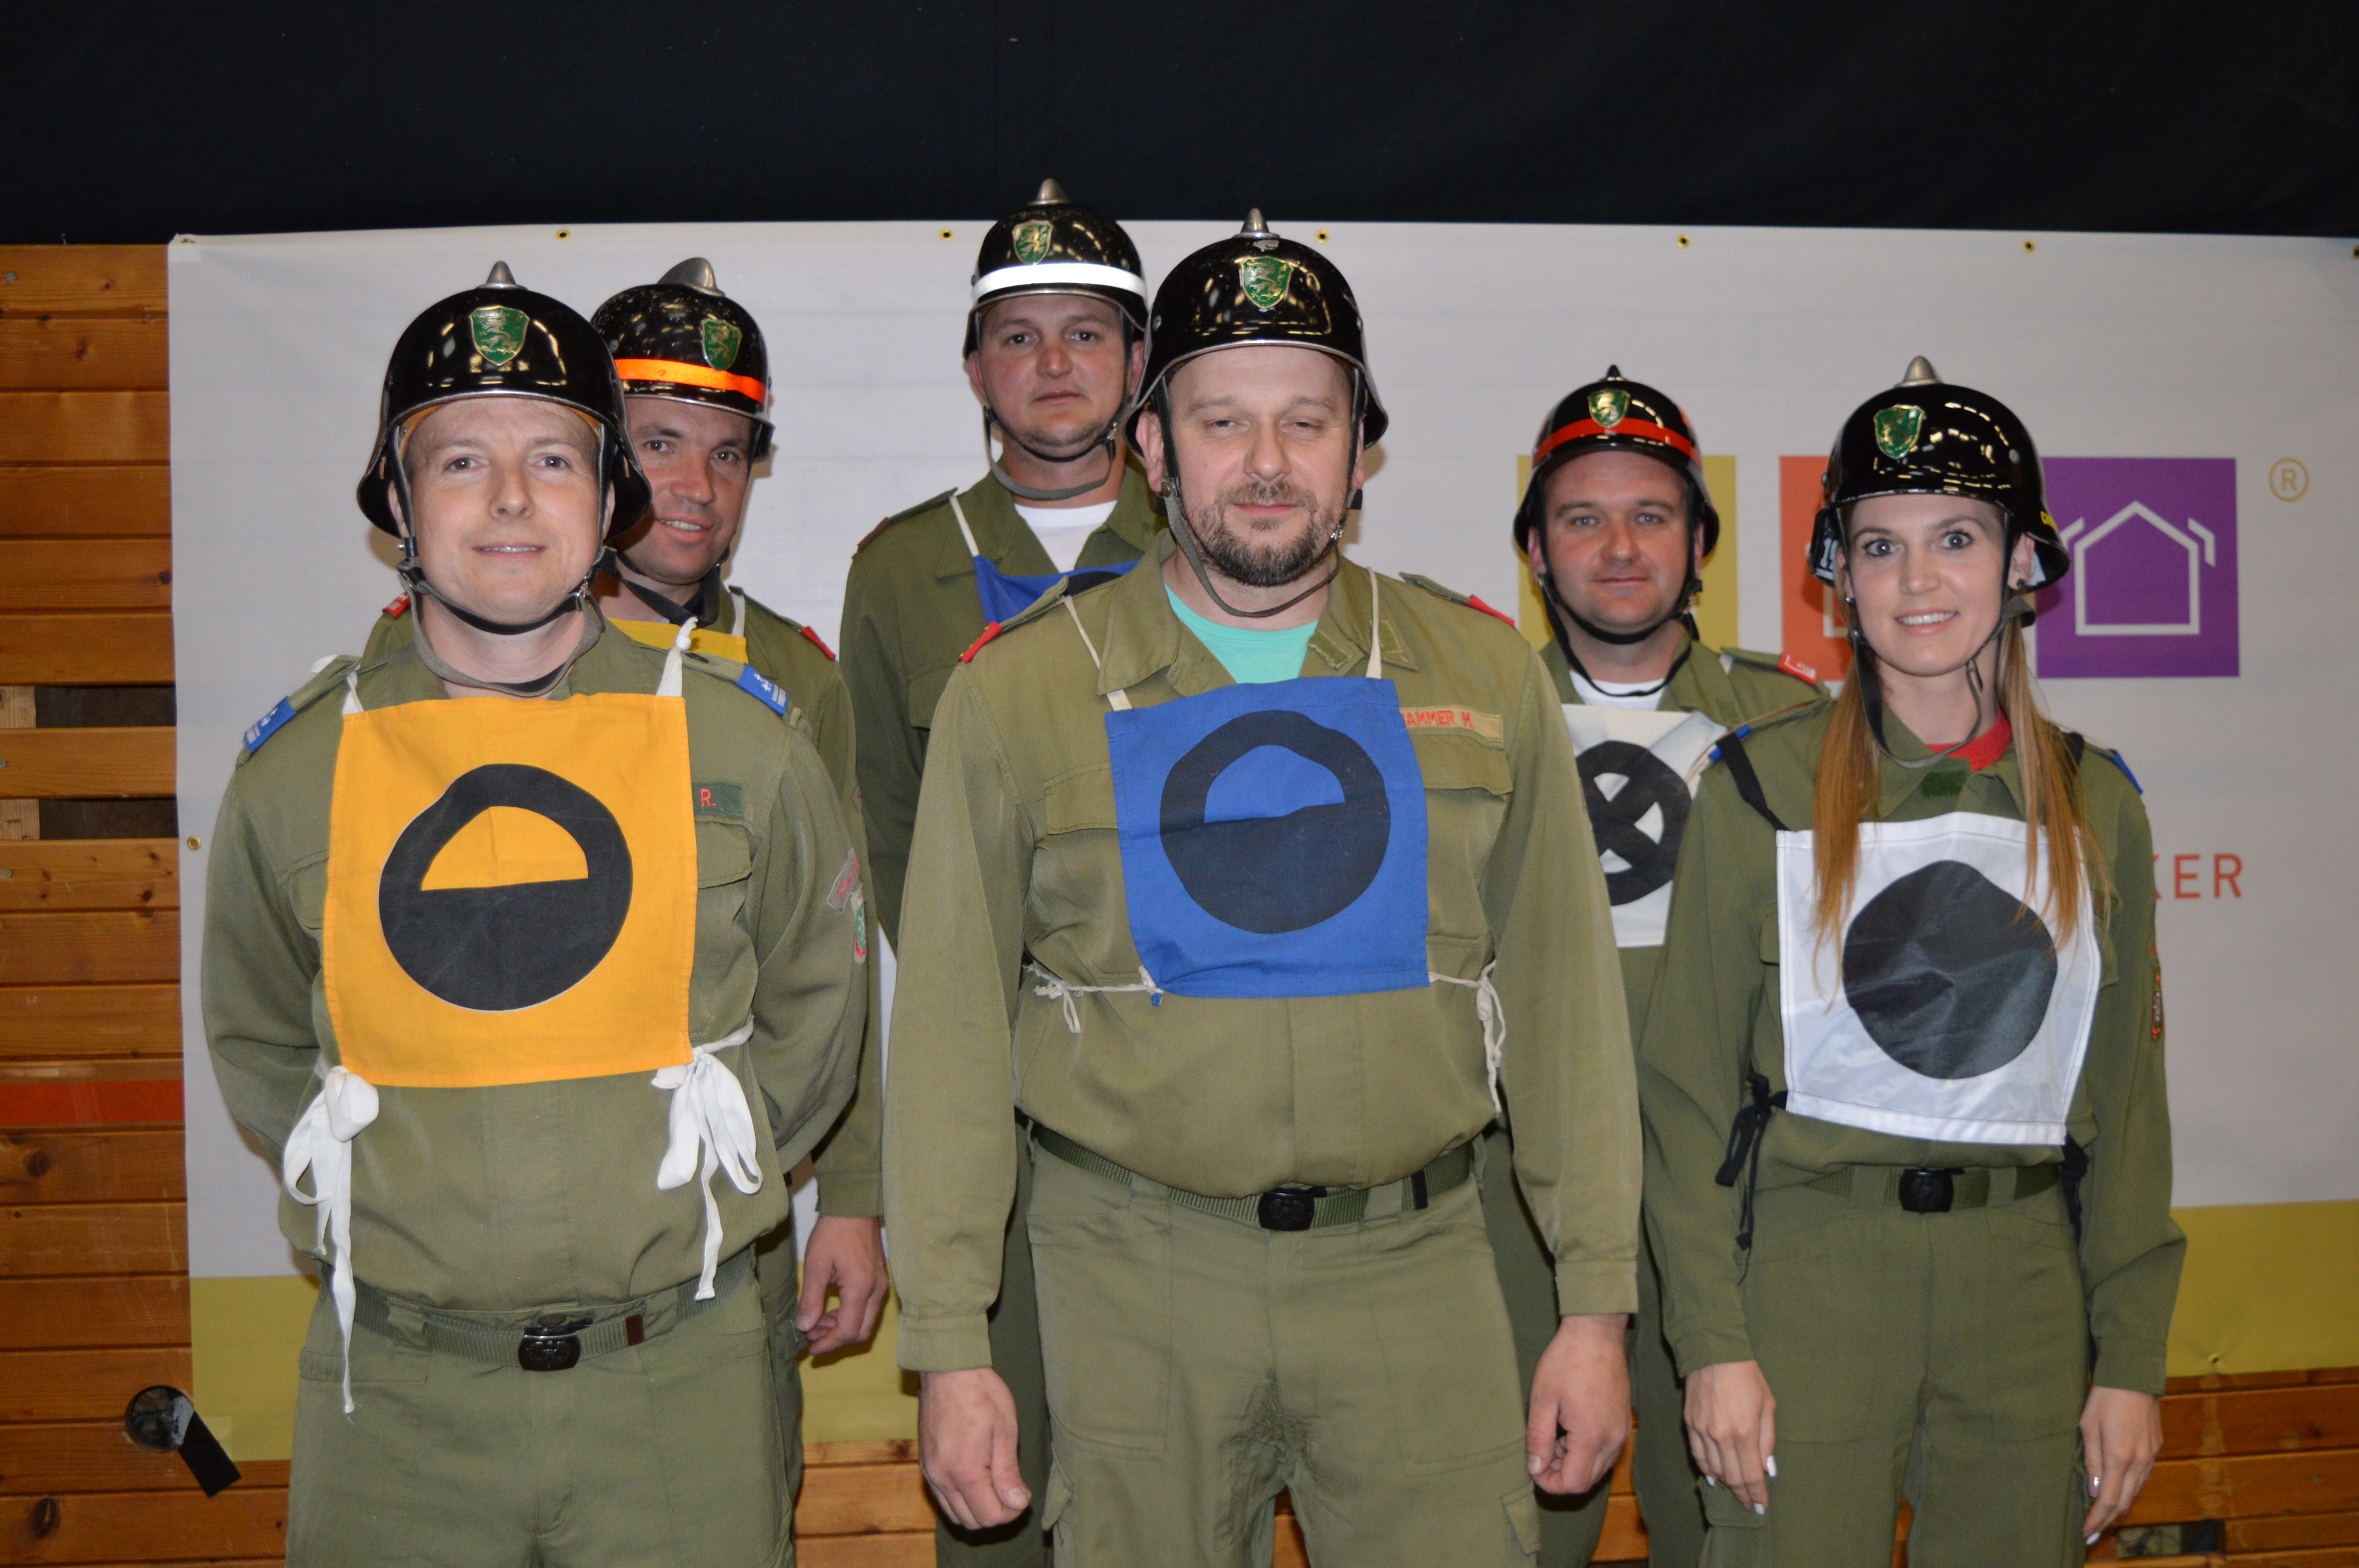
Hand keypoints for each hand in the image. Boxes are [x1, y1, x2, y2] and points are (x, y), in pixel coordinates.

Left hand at [797, 1216, 888, 1354]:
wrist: (854, 1207)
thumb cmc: (834, 1232)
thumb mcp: (816, 1264)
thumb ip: (810, 1298)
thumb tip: (805, 1327)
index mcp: (861, 1288)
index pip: (848, 1331)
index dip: (828, 1344)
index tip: (810, 1349)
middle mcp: (877, 1291)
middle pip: (861, 1332)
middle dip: (835, 1339)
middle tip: (812, 1336)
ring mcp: (881, 1286)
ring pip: (865, 1322)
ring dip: (841, 1328)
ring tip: (816, 1322)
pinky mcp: (879, 1281)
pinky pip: (867, 1309)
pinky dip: (849, 1316)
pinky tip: (830, 1310)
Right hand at [918, 1368, 1030, 1530]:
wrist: (948, 1369)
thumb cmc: (982, 1393)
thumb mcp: (1005, 1430)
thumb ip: (1008, 1472)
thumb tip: (1017, 1503)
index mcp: (966, 1471)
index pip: (990, 1516)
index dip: (1012, 1511)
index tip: (1023, 1492)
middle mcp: (943, 1478)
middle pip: (972, 1521)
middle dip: (996, 1513)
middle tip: (1012, 1490)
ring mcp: (931, 1472)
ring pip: (955, 1513)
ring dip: (978, 1509)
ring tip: (996, 1486)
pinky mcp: (926, 1464)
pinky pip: (942, 1498)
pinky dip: (961, 1499)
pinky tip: (977, 1479)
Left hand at [1526, 1313, 1631, 1494]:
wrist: (1597, 1333)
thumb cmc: (1566, 1361)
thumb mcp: (1542, 1399)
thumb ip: (1538, 1438)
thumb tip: (1534, 1468)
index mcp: (1591, 1436)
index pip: (1574, 1484)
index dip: (1549, 1483)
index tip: (1533, 1466)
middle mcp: (1613, 1440)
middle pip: (1587, 1480)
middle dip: (1560, 1473)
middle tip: (1541, 1448)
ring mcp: (1622, 1431)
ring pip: (1598, 1468)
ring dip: (1574, 1462)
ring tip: (1554, 1434)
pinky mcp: (1624, 1422)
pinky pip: (1607, 1451)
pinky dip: (1587, 1451)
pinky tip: (1570, 1427)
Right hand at [1685, 1360, 1775, 1512]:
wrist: (1713, 1352)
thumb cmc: (1747, 1376)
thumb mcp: (1768, 1404)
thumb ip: (1768, 1439)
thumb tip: (1767, 1468)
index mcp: (1745, 1432)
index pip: (1751, 1475)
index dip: (1757, 1494)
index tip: (1761, 1506)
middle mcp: (1722, 1436)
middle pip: (1732, 1477)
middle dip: (1743, 1495)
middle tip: (1750, 1505)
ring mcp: (1703, 1431)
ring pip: (1713, 1469)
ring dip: (1726, 1484)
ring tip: (1735, 1490)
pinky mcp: (1690, 1423)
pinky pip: (1698, 1455)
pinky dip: (1706, 1469)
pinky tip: (1713, 1476)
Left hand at [2081, 1386, 2161, 1540]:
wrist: (2133, 1375)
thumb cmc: (2104, 1398)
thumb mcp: (2088, 1427)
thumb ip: (2093, 1461)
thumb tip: (2096, 1491)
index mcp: (2120, 1457)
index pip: (2109, 1500)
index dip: (2097, 1519)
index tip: (2086, 1532)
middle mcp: (2140, 1461)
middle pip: (2125, 1500)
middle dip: (2109, 1518)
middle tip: (2093, 1530)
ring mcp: (2151, 1455)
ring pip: (2136, 1490)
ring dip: (2121, 1504)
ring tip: (2104, 1515)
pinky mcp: (2156, 1447)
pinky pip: (2143, 1476)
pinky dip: (2131, 1488)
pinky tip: (2121, 1489)